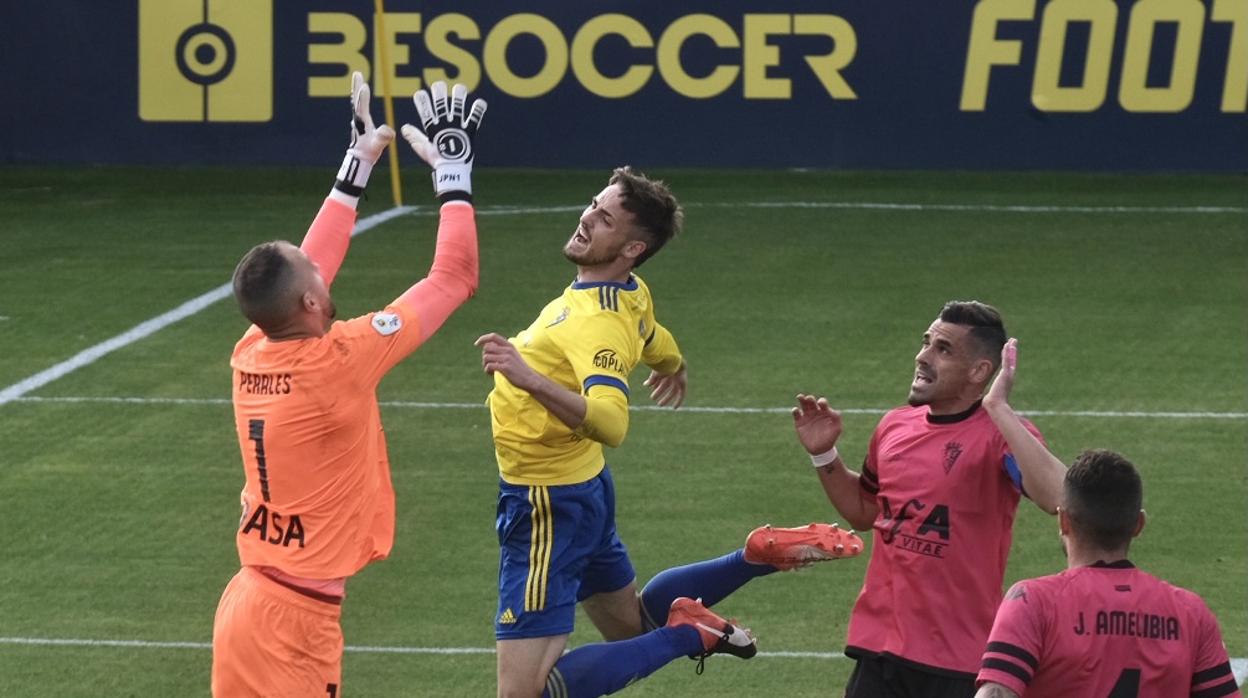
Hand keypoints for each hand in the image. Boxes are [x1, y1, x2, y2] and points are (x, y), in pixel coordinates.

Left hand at [334, 71, 394, 195]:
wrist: (360, 159)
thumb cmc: (369, 152)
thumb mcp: (377, 146)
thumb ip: (382, 138)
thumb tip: (387, 130)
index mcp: (362, 123)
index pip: (362, 107)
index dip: (363, 97)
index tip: (364, 86)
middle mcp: (358, 119)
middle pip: (357, 100)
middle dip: (357, 87)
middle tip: (357, 74)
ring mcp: (357, 120)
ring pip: (356, 102)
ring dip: (357, 90)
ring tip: (358, 79)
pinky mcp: (359, 122)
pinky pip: (358, 106)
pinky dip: (359, 98)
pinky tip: (360, 95)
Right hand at [401, 82, 486, 201]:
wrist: (452, 171)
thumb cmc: (437, 160)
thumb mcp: (423, 147)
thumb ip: (414, 136)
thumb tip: (404, 128)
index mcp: (432, 128)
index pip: (423, 110)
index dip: (421, 99)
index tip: (420, 94)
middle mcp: (444, 125)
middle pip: (440, 102)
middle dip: (438, 91)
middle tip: (439, 86)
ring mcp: (457, 127)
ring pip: (458, 106)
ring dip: (458, 94)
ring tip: (459, 88)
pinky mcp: (469, 131)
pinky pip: (475, 117)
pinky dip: (478, 109)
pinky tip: (480, 102)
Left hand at [475, 333, 536, 390]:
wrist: (530, 379)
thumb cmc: (519, 368)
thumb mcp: (512, 355)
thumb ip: (502, 350)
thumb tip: (486, 347)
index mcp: (509, 345)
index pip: (493, 336)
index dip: (483, 338)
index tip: (476, 344)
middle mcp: (508, 350)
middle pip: (487, 347)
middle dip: (484, 356)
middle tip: (488, 364)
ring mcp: (507, 358)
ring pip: (486, 357)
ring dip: (485, 365)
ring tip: (490, 370)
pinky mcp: (505, 368)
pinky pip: (489, 366)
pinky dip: (487, 371)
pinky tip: (491, 374)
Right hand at [643, 363, 686, 408]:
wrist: (672, 361)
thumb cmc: (663, 365)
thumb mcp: (655, 373)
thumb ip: (651, 379)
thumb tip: (645, 385)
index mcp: (665, 370)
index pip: (660, 380)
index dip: (656, 386)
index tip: (651, 393)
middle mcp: (672, 374)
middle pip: (666, 386)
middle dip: (660, 393)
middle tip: (653, 399)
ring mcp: (678, 379)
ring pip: (673, 391)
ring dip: (666, 398)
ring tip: (659, 404)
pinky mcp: (683, 383)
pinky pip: (682, 394)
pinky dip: (679, 401)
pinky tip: (674, 408)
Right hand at [792, 393, 842, 454]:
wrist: (820, 449)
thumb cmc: (830, 438)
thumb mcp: (836, 429)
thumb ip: (836, 418)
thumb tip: (833, 410)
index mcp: (824, 412)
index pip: (823, 403)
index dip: (822, 401)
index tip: (821, 404)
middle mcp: (815, 412)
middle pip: (811, 401)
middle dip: (810, 398)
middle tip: (809, 399)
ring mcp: (807, 416)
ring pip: (803, 404)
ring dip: (801, 399)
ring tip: (800, 396)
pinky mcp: (799, 422)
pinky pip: (796, 414)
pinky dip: (795, 410)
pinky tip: (796, 410)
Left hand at [983, 338, 1017, 410]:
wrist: (995, 404)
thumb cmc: (992, 402)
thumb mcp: (991, 396)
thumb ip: (990, 395)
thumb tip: (985, 399)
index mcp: (1006, 379)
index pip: (1008, 365)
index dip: (1009, 357)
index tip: (1010, 350)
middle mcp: (1009, 376)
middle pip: (1011, 359)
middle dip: (1012, 350)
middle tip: (1014, 341)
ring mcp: (1008, 374)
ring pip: (1010, 358)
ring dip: (1010, 349)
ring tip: (1012, 340)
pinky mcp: (1005, 374)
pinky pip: (1007, 360)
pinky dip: (1008, 353)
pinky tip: (1007, 346)